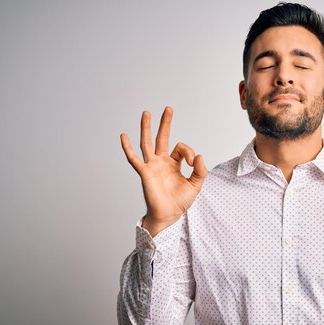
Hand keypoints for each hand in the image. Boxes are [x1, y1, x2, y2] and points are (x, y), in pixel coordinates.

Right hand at [120, 106, 207, 234]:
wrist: (169, 215)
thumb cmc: (180, 201)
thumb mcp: (195, 184)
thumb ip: (200, 170)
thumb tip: (199, 155)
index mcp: (174, 163)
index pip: (181, 148)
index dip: (189, 152)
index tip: (193, 162)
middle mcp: (162, 162)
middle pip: (162, 138)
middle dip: (165, 123)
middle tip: (168, 109)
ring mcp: (152, 166)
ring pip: (147, 143)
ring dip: (147, 128)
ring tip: (146, 113)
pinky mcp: (144, 173)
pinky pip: (134, 159)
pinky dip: (128, 148)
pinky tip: (123, 136)